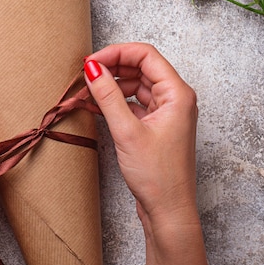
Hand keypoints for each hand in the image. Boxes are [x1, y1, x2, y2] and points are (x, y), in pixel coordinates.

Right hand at [84, 42, 198, 225]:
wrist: (168, 211)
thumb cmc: (158, 176)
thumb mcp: (127, 131)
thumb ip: (108, 96)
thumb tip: (93, 69)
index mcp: (177, 94)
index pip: (145, 55)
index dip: (116, 53)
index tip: (91, 62)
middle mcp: (175, 98)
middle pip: (140, 67)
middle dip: (112, 67)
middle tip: (86, 73)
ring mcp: (166, 112)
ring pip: (135, 84)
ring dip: (112, 85)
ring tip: (87, 90)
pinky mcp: (156, 125)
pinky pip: (133, 103)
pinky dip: (115, 101)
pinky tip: (95, 104)